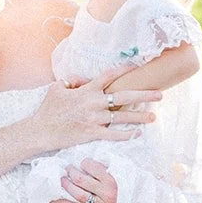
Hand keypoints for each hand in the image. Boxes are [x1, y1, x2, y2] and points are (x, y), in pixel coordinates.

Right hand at [30, 73, 159, 153]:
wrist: (41, 130)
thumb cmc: (48, 109)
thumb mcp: (57, 88)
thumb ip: (71, 81)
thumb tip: (82, 79)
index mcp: (86, 90)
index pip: (109, 76)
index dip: (124, 70)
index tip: (137, 67)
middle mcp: (93, 103)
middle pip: (124, 96)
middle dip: (144, 95)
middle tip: (160, 94)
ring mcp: (94, 119)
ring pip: (122, 116)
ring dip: (139, 116)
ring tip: (153, 116)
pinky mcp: (91, 133)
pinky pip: (112, 134)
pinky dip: (125, 135)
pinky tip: (136, 134)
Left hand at [62, 159, 117, 202]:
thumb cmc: (122, 190)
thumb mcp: (117, 177)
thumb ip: (104, 170)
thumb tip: (88, 161)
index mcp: (111, 180)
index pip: (92, 167)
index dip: (84, 163)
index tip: (80, 163)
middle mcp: (108, 193)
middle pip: (81, 180)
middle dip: (72, 172)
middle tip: (67, 169)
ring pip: (81, 196)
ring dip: (69, 188)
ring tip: (63, 181)